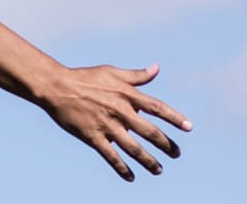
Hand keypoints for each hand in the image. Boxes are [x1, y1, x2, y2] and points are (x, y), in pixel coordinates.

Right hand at [42, 63, 191, 181]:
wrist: (57, 87)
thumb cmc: (85, 77)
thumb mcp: (112, 72)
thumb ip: (136, 75)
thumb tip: (156, 69)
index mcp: (126, 94)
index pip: (156, 107)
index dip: (174, 117)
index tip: (189, 127)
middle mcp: (120, 111)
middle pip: (149, 131)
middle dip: (166, 144)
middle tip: (176, 154)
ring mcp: (107, 125)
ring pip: (133, 148)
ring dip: (148, 161)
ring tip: (159, 170)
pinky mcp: (93, 137)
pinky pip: (111, 157)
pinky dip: (122, 168)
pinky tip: (131, 177)